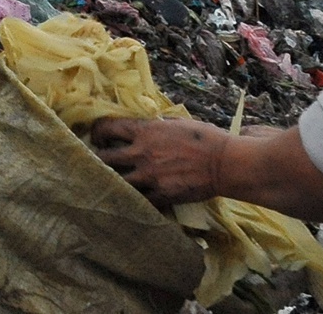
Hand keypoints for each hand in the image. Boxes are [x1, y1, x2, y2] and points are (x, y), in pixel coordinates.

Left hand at [91, 117, 228, 208]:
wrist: (225, 162)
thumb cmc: (204, 137)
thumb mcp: (176, 122)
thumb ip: (155, 125)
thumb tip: (144, 126)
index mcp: (145, 131)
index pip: (107, 128)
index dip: (98, 132)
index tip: (98, 137)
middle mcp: (142, 153)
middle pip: (105, 157)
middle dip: (98, 158)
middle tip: (99, 161)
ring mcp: (150, 176)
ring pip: (116, 181)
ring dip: (112, 181)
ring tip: (110, 182)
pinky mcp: (161, 194)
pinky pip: (138, 200)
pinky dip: (133, 199)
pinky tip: (131, 198)